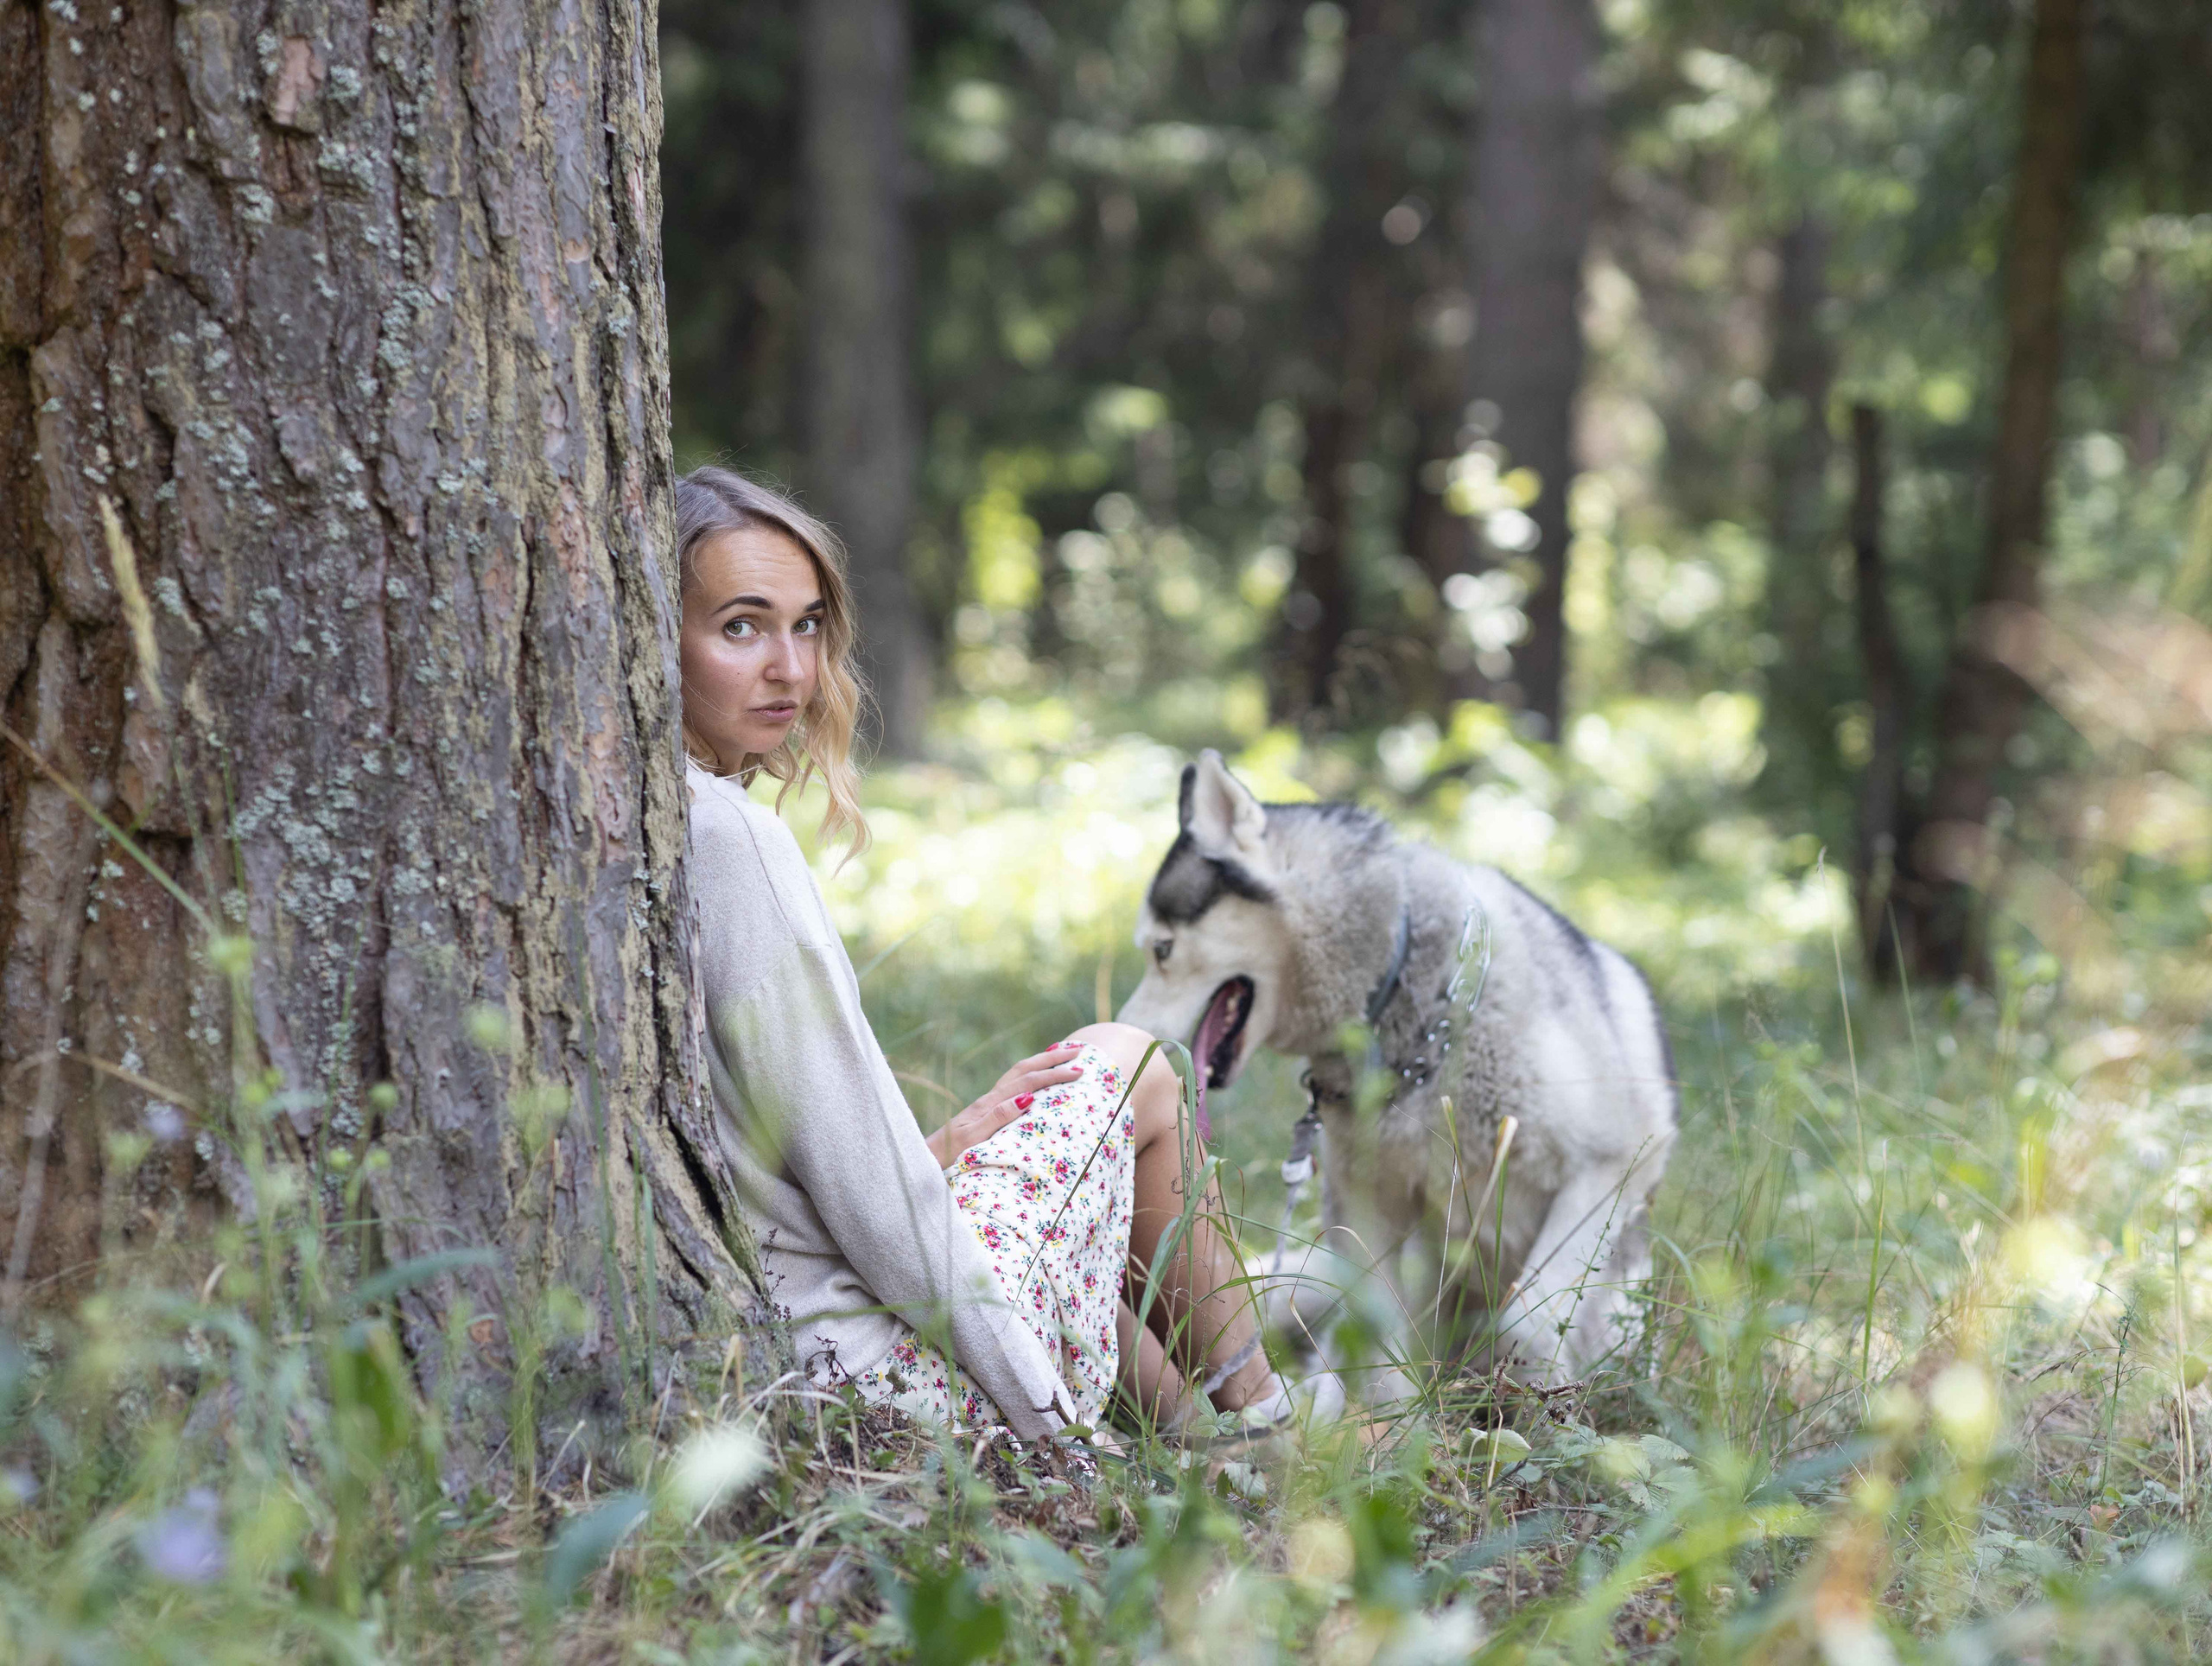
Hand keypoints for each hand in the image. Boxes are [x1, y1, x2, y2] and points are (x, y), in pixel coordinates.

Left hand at [925, 1042, 1084, 1167]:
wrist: (926, 1157)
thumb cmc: (948, 1153)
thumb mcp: (973, 1139)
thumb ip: (998, 1118)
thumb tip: (1026, 1097)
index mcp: (991, 1103)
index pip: (1029, 1082)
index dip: (1054, 1074)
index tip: (1079, 1070)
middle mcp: (990, 1098)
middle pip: (1025, 1069)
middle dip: (1053, 1058)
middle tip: (1079, 1049)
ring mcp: (987, 1102)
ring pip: (1018, 1072)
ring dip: (1041, 1061)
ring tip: (1061, 1051)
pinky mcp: (985, 1110)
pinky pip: (1012, 1083)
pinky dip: (1029, 1074)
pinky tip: (1033, 1077)